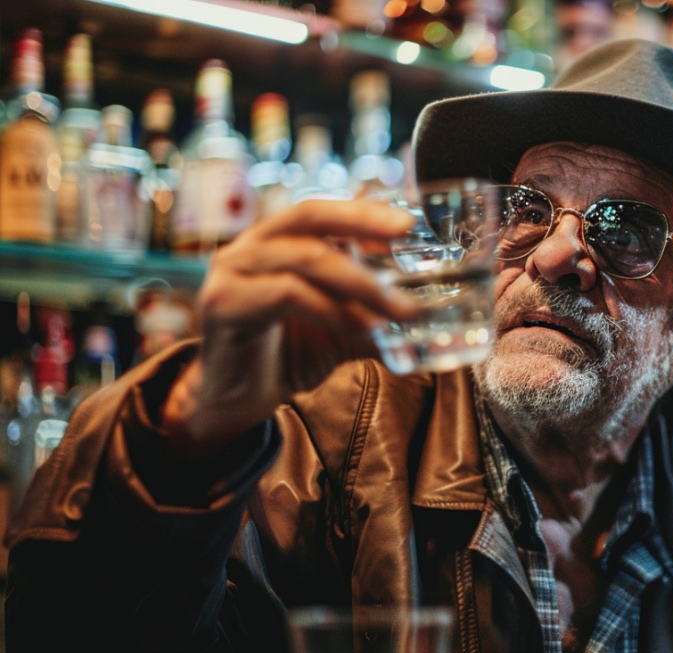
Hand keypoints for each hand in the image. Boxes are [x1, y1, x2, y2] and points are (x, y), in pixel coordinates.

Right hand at [162, 198, 418, 458]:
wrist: (238, 401)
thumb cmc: (287, 355)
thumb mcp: (342, 330)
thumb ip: (375, 314)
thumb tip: (428, 316)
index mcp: (277, 242)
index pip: (321, 211)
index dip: (362, 210)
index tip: (406, 223)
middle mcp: (250, 246)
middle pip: (309, 216)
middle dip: (361, 223)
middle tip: (404, 239)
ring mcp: (232, 270)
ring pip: (306, 258)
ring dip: (360, 283)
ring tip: (399, 308)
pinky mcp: (223, 302)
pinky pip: (287, 293)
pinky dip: (332, 309)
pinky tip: (362, 327)